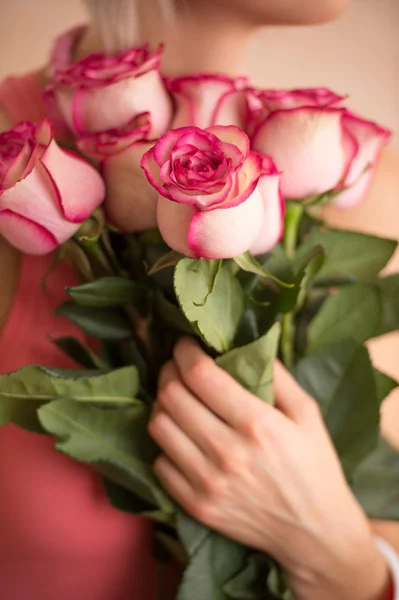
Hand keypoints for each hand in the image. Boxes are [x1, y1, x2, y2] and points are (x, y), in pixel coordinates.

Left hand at [149, 338, 389, 599]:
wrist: (315, 533)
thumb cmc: (314, 466)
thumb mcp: (308, 413)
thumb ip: (277, 375)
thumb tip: (245, 344)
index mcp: (257, 423)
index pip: (199, 375)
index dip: (184, 352)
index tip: (185, 345)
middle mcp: (227, 452)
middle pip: (172, 396)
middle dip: (169, 371)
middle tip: (177, 368)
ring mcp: (208, 482)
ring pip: (158, 426)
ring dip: (162, 404)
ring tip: (176, 399)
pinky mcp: (197, 505)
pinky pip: (160, 462)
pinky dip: (166, 443)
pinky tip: (182, 436)